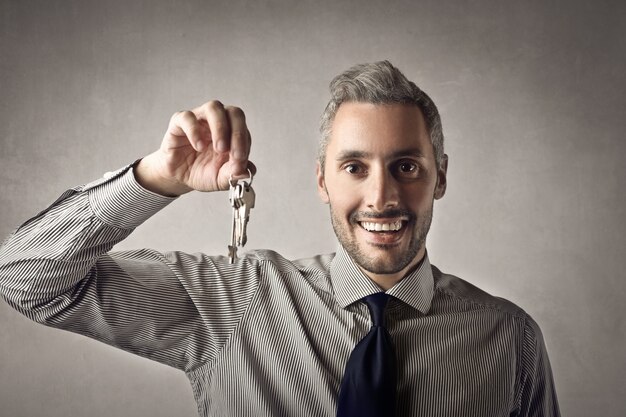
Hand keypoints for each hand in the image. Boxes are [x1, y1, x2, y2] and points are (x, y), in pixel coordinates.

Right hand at [135, 100, 252, 195]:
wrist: (178, 176)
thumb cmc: (201, 172)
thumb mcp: (220, 179)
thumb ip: (234, 174)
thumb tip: (250, 171)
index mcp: (231, 133)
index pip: (243, 129)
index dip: (244, 144)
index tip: (240, 161)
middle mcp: (218, 122)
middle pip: (234, 112)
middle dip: (238, 132)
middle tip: (233, 154)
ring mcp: (199, 119)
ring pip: (213, 107)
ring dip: (220, 127)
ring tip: (219, 149)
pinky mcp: (179, 122)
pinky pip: (187, 117)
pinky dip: (195, 131)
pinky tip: (199, 147)